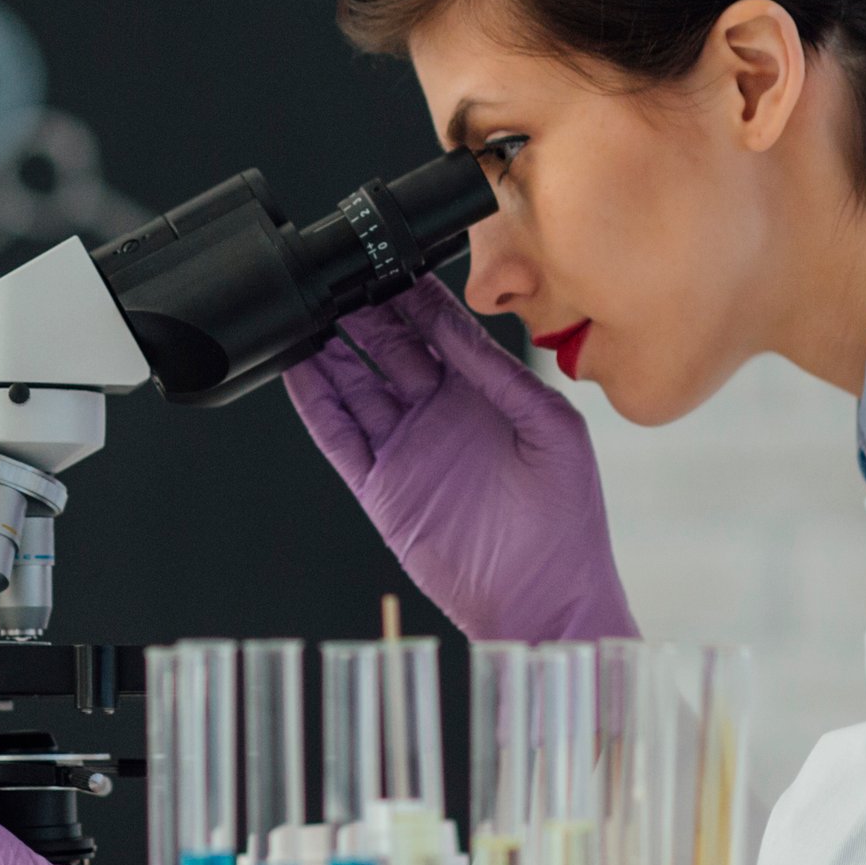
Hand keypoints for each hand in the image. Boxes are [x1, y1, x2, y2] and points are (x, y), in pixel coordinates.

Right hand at [285, 279, 636, 642]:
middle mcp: (442, 414)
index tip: (393, 261)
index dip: (416, 296)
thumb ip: (503, 375)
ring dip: (331, 348)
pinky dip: (315, 402)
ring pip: (355, 384)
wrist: (546, 603)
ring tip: (308, 308)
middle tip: (340, 274)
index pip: (441, 330)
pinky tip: (298, 368)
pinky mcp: (379, 487)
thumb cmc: (567, 523)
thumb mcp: (552, 430)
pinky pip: (339, 436)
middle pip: (389, 348)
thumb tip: (463, 327)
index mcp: (487, 393)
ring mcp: (407, 448)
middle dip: (365, 310)